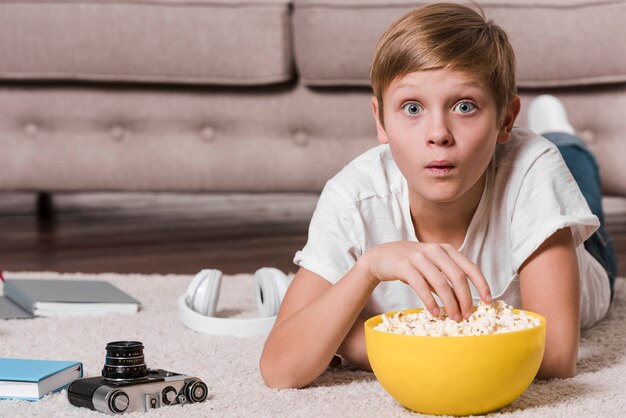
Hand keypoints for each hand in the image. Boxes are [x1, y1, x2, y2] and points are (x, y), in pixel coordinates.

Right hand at [359, 241, 491, 320]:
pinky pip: (421, 286)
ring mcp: (419, 257)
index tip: (488, 302)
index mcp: (446, 249)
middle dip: (465, 299)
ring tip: (453, 318)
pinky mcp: (404, 266)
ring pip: (441, 283)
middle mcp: (435, 251)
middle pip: (458, 277)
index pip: (470, 267)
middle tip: (467, 316)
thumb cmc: (411, 264)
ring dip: (449, 304)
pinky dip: (430, 301)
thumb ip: (448, 280)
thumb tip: (465, 303)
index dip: (482, 285)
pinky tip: (434, 313)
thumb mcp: (432, 267)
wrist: (381, 256)